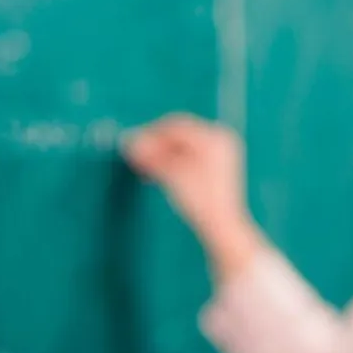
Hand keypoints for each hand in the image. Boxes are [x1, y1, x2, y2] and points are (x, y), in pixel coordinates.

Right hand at [123, 113, 263, 278]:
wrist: (222, 226)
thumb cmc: (200, 200)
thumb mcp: (172, 175)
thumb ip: (151, 156)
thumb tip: (130, 142)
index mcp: (214, 137)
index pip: (175, 126)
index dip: (150, 134)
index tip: (131, 144)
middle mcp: (220, 140)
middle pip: (180, 135)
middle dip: (156, 145)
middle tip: (134, 156)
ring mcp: (221, 153)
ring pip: (183, 146)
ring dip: (162, 154)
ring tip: (144, 167)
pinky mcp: (217, 167)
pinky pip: (191, 156)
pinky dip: (173, 162)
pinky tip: (158, 172)